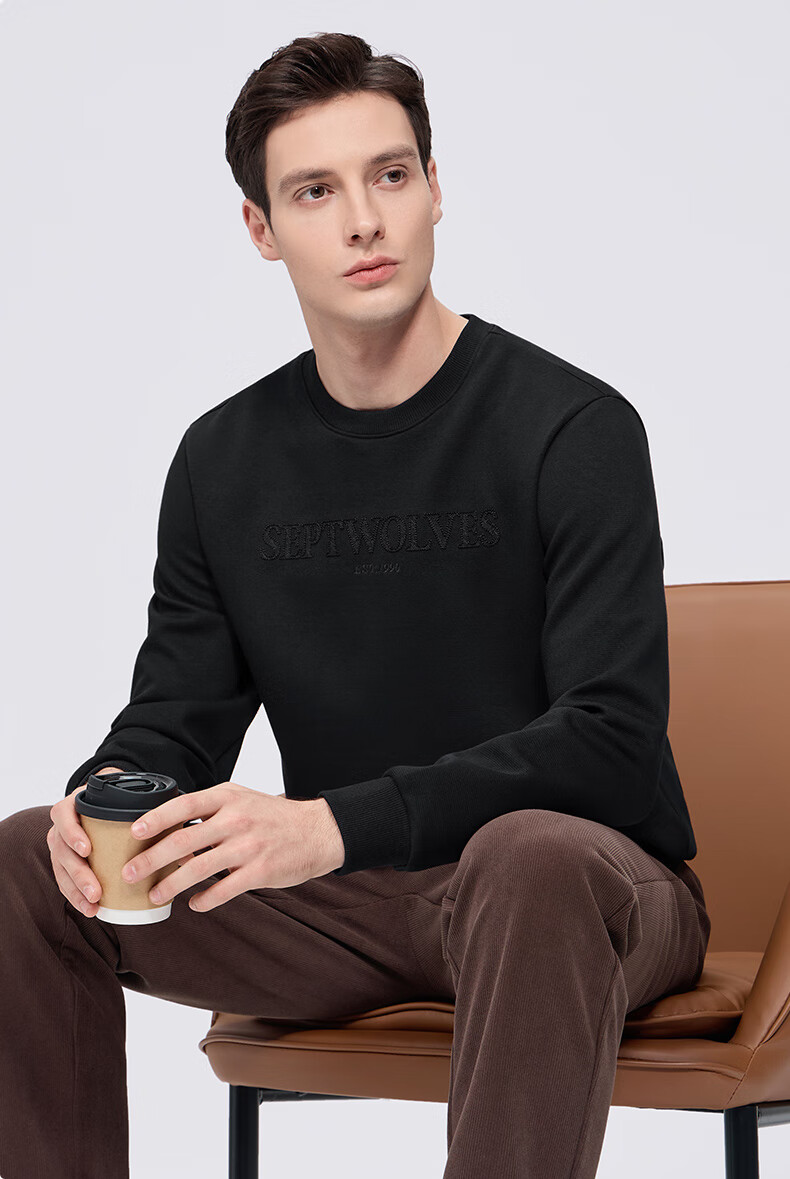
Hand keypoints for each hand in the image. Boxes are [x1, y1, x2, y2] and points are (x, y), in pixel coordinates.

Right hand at [48, 770, 199, 917]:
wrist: (110, 797)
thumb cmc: (124, 800)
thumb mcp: (135, 801)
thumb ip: (156, 817)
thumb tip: (190, 851)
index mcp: (78, 802)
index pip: (64, 814)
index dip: (72, 832)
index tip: (88, 850)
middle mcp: (65, 822)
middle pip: (60, 849)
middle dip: (78, 873)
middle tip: (96, 891)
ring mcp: (62, 842)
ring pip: (60, 867)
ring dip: (75, 890)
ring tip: (93, 906)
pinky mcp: (66, 859)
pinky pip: (64, 879)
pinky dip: (75, 895)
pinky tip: (90, 909)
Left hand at [120, 782, 345, 911]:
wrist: (318, 832)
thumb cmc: (274, 817)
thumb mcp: (242, 801)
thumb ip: (210, 812)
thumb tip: (170, 832)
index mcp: (228, 797)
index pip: (184, 805)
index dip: (156, 818)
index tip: (133, 832)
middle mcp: (236, 819)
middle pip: (183, 841)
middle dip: (151, 860)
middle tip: (129, 874)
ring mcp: (249, 846)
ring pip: (198, 870)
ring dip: (171, 886)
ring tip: (155, 896)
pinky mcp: (261, 871)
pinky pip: (223, 890)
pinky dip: (204, 900)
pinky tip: (194, 904)